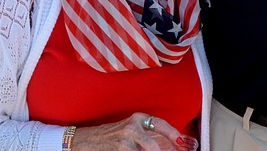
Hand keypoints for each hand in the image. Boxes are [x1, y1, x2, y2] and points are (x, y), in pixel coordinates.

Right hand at [73, 113, 191, 150]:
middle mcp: (132, 127)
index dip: (172, 133)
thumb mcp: (129, 128)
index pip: (160, 124)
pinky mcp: (118, 149)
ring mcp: (124, 139)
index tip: (180, 142)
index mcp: (138, 118)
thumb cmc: (111, 135)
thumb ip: (145, 134)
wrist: (86, 139)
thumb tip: (164, 145)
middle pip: (153, 145)